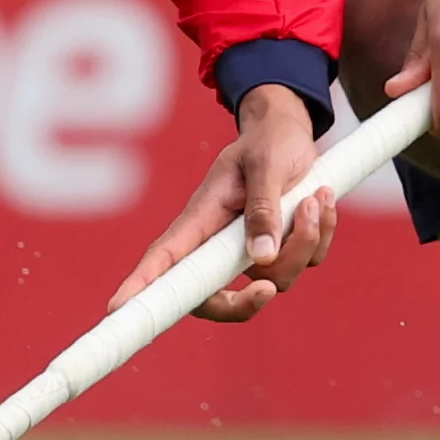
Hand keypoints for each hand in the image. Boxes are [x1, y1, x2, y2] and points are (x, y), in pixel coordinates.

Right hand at [108, 84, 336, 322]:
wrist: (290, 132)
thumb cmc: (267, 142)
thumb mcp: (265, 165)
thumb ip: (263, 209)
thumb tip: (260, 261)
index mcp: (200, 219)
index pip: (164, 259)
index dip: (140, 285)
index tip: (118, 308)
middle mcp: (219, 242)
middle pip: (214, 299)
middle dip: (244, 303)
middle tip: (267, 289)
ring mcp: (250, 250)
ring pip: (275, 278)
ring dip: (303, 243)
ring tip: (313, 199)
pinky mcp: (280, 248)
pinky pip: (306, 263)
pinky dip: (321, 234)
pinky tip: (320, 200)